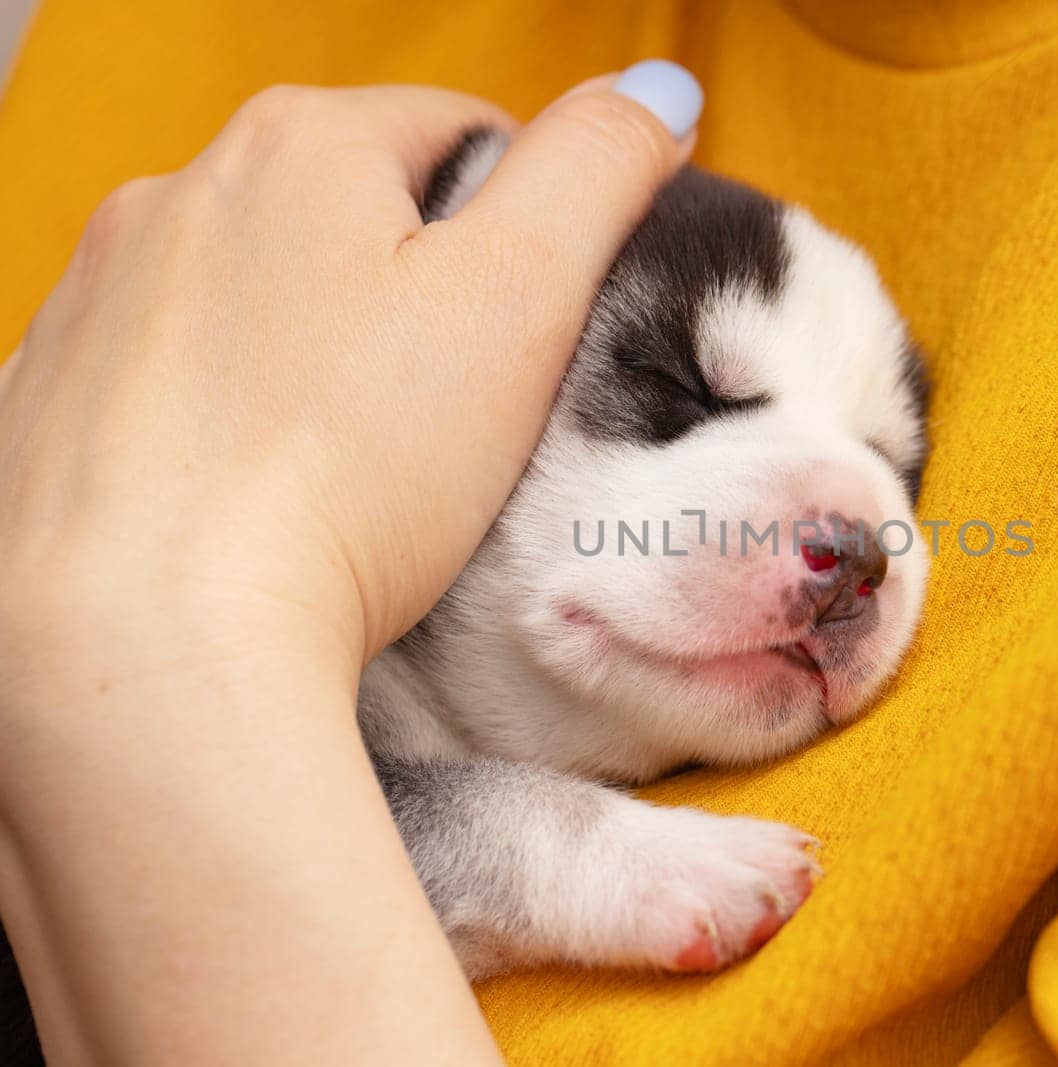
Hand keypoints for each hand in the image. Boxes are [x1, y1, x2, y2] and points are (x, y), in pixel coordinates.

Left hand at [1, 71, 694, 671]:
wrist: (154, 643)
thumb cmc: (346, 472)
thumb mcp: (519, 298)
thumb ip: (596, 171)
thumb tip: (654, 92)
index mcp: (300, 145)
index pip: (461, 132)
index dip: (528, 223)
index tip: (541, 330)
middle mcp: (177, 193)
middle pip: (351, 209)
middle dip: (419, 285)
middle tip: (465, 408)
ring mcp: (99, 295)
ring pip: (260, 290)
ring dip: (318, 344)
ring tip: (360, 461)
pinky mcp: (51, 394)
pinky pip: (177, 374)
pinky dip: (228, 410)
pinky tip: (260, 486)